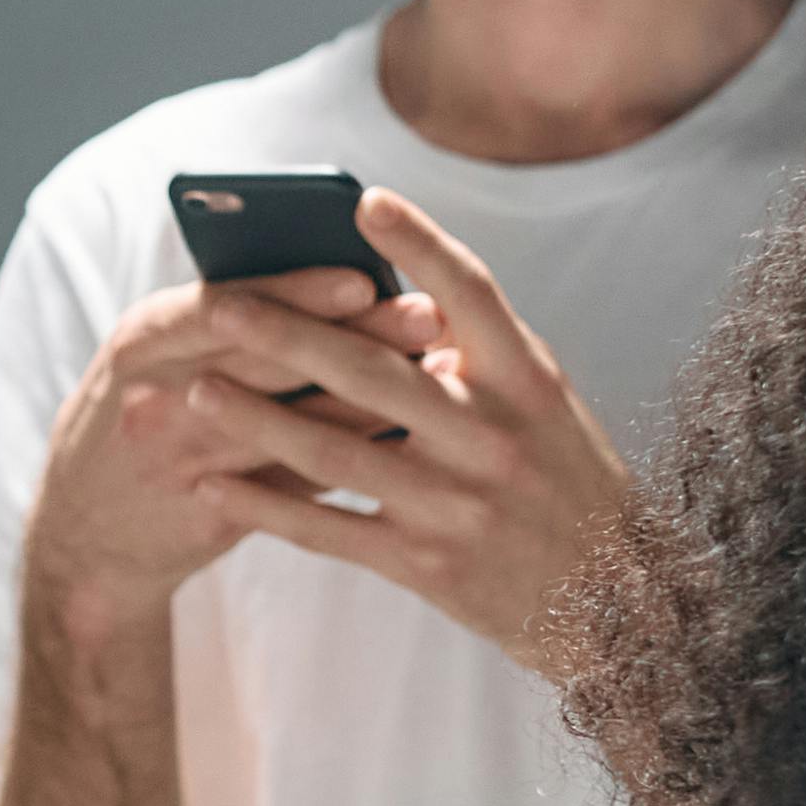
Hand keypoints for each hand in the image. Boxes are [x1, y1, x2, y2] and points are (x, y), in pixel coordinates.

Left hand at [18, 193, 628, 664]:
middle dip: (289, 336)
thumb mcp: (542, 403)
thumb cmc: (563, 481)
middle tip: (220, 306)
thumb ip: (475, 351)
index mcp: (526, 382)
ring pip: (335, 453)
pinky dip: (265, 508)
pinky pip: (328, 530)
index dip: (420, 244)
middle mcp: (491, 436)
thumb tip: (386, 292)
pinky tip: (210, 488)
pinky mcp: (425, 564)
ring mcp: (456, 503)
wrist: (612, 605)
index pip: (472, 295)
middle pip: (374, 373)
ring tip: (193, 391)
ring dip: (255, 420)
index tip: (364, 200)